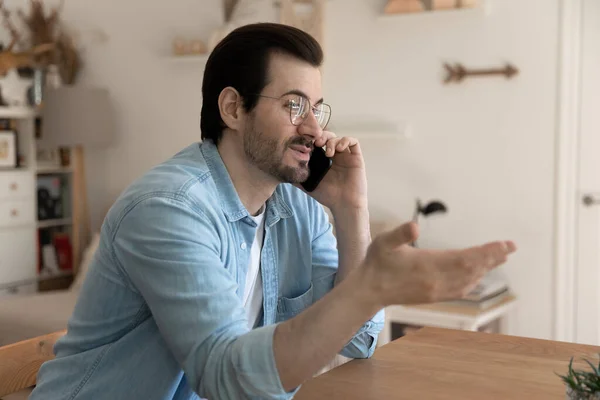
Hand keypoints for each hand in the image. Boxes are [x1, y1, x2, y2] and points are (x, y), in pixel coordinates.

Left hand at [299, 131, 367, 210]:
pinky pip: (353, 142)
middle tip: (316, 143)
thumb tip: (282, 174)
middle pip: (329, 137)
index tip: (307, 142)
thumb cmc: (328, 196)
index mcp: (325, 160)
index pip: (319, 143)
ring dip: (332, 140)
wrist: (344, 205)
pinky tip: (338, 149)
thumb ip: (297, 178)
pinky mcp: (356, 158)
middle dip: (322, 136)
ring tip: (328, 152)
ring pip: (339, 138)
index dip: (313, 140)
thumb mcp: (308, 185)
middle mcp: (336, 157)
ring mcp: (346, 157)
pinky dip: (345, 141)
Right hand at [363, 222, 516, 306]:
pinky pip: (461, 289)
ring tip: (500, 257)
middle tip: (511, 247)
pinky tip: (479, 275)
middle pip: (473, 270)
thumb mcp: (383, 242)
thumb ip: (400, 233)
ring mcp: (436, 291)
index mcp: (428, 265)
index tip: (505, 244)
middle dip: (493, 257)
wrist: (368, 291)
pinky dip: (474, 280)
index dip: (487, 251)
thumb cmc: (376, 263)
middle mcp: (437, 281)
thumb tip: (415, 225)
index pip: (466, 258)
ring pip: (470, 280)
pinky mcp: (433, 297)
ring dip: (486, 268)